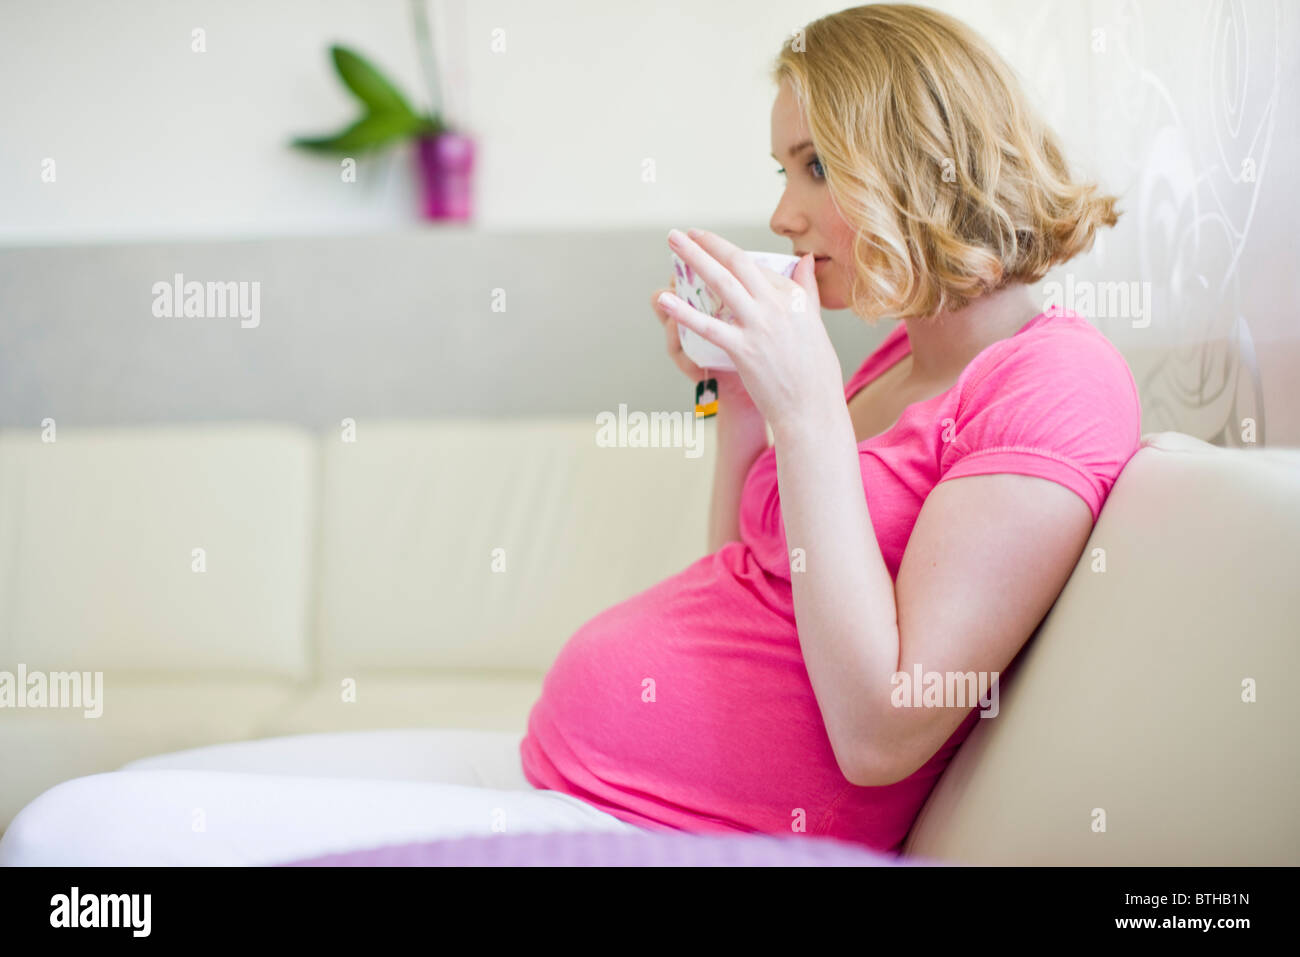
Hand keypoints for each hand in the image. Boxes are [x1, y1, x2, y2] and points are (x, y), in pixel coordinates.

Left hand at [657, 228, 844, 435]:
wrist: (812, 409)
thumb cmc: (816, 372)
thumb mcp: (816, 322)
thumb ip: (807, 288)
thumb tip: (806, 259)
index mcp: (794, 298)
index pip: (759, 267)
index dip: (733, 258)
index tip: (713, 250)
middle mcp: (776, 306)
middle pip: (737, 263)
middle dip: (709, 243)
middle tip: (686, 233)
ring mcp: (759, 326)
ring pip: (722, 283)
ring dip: (694, 258)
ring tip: (673, 241)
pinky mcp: (743, 350)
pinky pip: (708, 326)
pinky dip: (684, 312)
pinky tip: (665, 299)